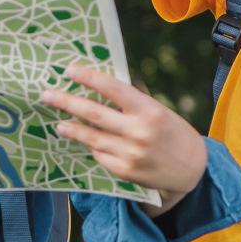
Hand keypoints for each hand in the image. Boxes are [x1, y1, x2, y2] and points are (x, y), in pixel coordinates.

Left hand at [40, 65, 207, 212]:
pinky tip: (85, 142)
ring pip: (91, 137)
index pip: (112, 88)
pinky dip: (92, 147)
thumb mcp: (158, 110)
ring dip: (71, 128)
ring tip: (58, 123)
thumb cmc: (173, 133)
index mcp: (148, 110)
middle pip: (93, 113)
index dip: (88, 78)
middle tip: (46, 95)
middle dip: (66, 102)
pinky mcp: (125, 172)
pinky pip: (99, 155)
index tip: (69, 70)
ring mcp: (130, 154)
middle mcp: (138, 131)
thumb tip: (101, 82)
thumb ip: (133, 99)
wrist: (194, 169)